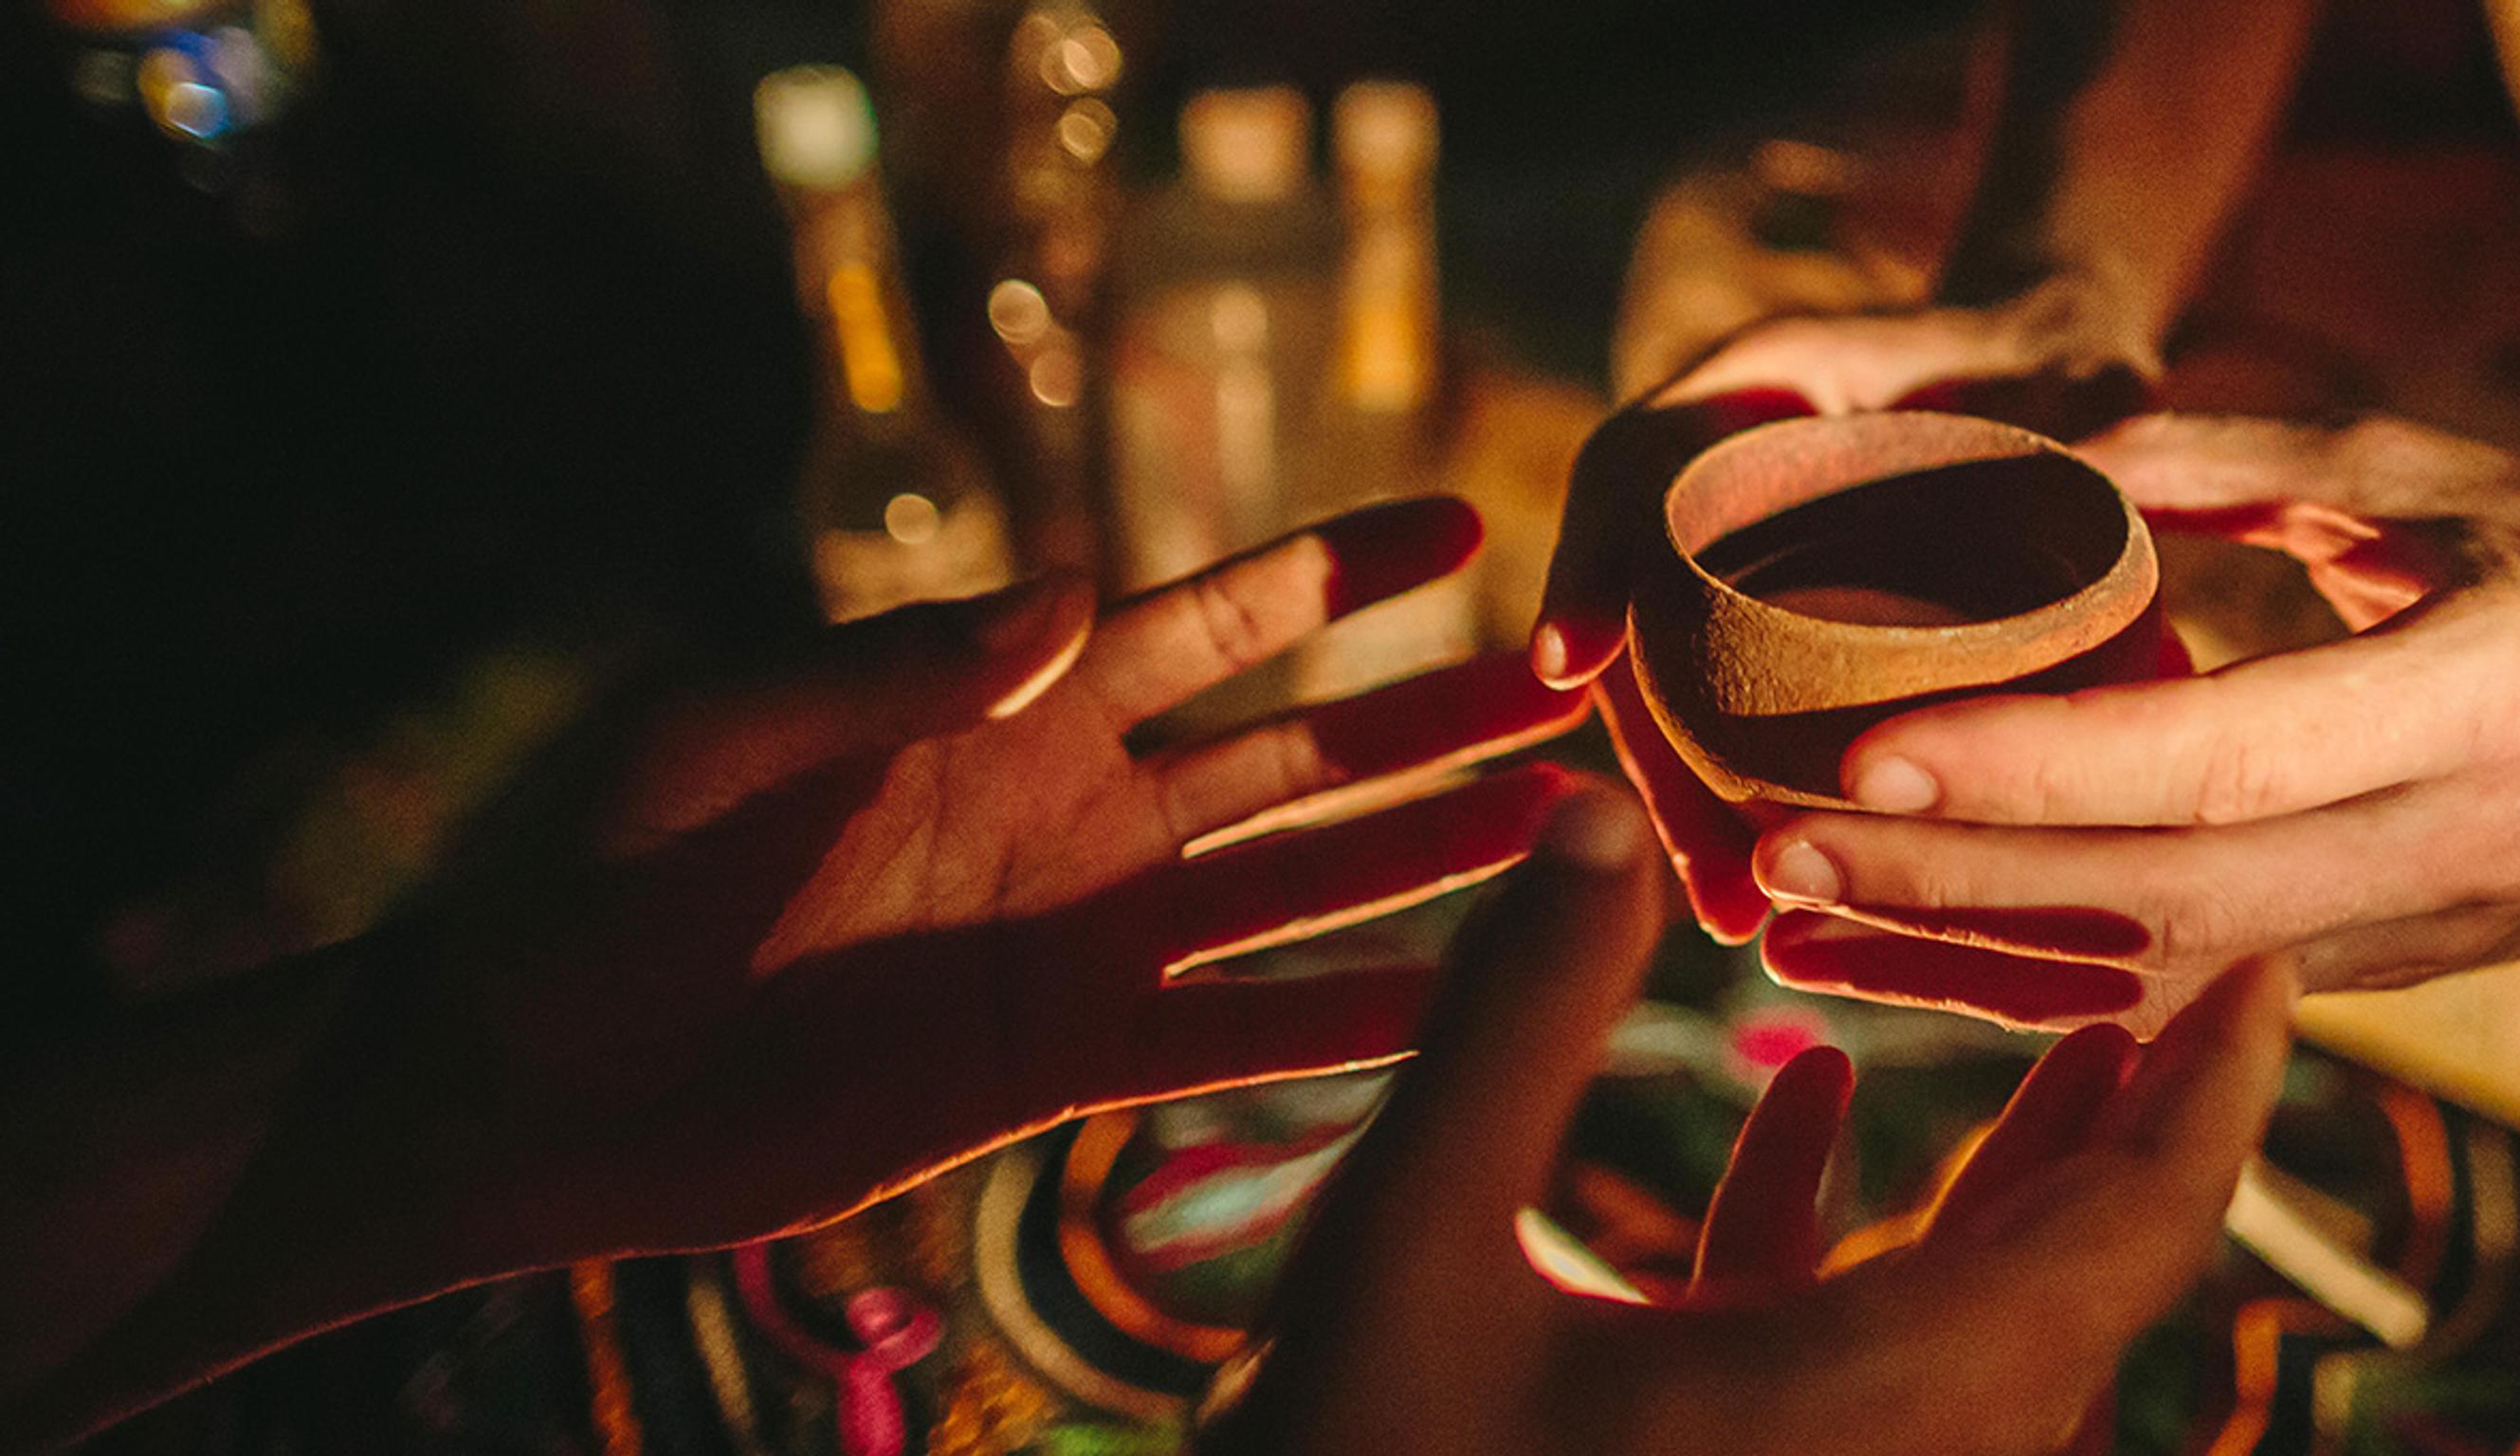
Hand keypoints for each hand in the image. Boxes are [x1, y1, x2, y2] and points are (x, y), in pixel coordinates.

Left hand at [304, 497, 1591, 1266]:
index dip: (1338, 573)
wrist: (520, 1086)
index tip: (1470, 534)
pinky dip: (1344, 1029)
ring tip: (1573, 834)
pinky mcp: (1058, 1068)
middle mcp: (1073, 810)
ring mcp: (1080, 940)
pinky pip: (1230, 1040)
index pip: (1209, 617)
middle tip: (1584, 686)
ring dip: (1433, 862)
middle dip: (1439, 718)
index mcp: (1001, 702)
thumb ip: (896, 668)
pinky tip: (1458, 1011)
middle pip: (1300, 750)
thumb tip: (1081, 591)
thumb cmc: (585, 878)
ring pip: (1299, 888)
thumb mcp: (717, 736)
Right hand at [1203, 784, 2295, 1455]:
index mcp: (1880, 1400)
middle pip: (2083, 1279)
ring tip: (2070, 1023)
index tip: (2275, 966)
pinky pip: (1865, 1366)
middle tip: (2186, 958)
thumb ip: (1519, 1020)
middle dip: (2138, 1114)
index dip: (2218, 1091)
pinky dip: (1867, 1240)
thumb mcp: (1407, 1238)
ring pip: (1987, 1326)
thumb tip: (1599, 806)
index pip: (2135, 1235)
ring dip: (2021, 1176)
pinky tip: (1811, 1100)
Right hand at [1538, 284, 2161, 1028]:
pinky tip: (1795, 892)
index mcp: (1751, 384)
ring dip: (1700, 804)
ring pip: (1681, 691)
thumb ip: (2082, 418)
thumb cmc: (2051, 348)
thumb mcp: (2072, 367)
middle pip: (1643, 620)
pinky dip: (1752, 801)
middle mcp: (1714, 473)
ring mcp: (1733, 560)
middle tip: (1713, 882)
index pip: (1634, 468)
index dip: (1593, 563)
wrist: (2050, 364)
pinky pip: (1737, 721)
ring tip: (1741, 914)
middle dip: (1663, 756)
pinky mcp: (1777, 634)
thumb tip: (2112, 510)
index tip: (1575, 664)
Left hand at [1744, 414, 2519, 1012]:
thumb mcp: (2456, 475)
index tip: (1867, 757)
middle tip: (1773, 852)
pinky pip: (2200, 1002)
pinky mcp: (2400, 980)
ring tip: (1796, 920)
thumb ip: (2262, 459)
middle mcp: (2461, 849)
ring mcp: (2436, 941)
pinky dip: (2051, 988)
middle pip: (2166, 905)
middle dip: (1956, 892)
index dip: (2038, 774)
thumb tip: (2070, 456)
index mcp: (2487, 703)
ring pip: (2168, 985)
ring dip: (1973, 965)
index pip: (2223, 760)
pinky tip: (1919, 960)